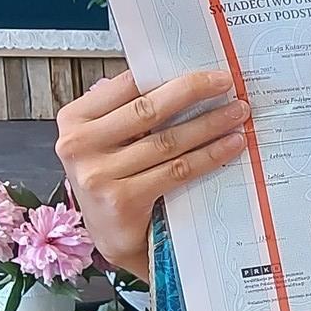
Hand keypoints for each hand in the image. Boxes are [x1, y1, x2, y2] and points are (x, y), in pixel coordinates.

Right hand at [53, 66, 251, 282]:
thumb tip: (180, 78)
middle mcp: (79, 145)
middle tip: (227, 84)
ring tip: (237, 115)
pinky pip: (177, 170)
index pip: (128, 86)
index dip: (172, 76)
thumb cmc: (114, 181)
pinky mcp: (122, 200)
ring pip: (167, 141)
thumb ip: (128, 112)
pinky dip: (209, 156)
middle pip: (148, 110)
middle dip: (193, 92)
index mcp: (74, 120)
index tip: (207, 73)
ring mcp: (98, 175)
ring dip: (209, 124)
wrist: (112, 237)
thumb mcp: (108, 141)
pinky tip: (230, 146)